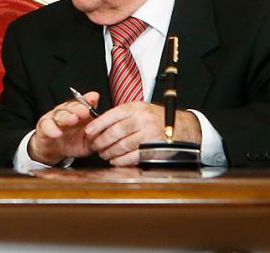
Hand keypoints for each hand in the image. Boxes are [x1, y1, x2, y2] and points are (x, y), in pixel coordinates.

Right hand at [26, 91, 100, 164]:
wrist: (55, 149)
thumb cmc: (74, 141)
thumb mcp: (89, 138)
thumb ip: (97, 133)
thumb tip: (110, 129)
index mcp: (79, 112)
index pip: (83, 103)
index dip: (88, 100)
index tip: (94, 98)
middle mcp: (66, 112)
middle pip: (71, 106)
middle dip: (78, 108)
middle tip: (84, 111)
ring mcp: (54, 119)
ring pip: (59, 115)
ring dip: (66, 117)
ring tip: (72, 120)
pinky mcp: (44, 128)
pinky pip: (47, 127)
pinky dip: (51, 129)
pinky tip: (57, 133)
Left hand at [84, 102, 199, 166]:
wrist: (180, 127)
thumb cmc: (156, 119)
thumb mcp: (140, 110)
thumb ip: (122, 115)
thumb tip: (98, 123)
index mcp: (136, 107)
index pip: (112, 115)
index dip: (98, 124)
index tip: (88, 131)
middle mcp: (143, 119)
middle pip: (115, 132)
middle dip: (101, 141)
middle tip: (94, 146)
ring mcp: (149, 133)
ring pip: (122, 145)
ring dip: (109, 152)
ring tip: (104, 154)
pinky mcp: (153, 148)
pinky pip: (132, 156)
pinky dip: (121, 160)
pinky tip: (115, 160)